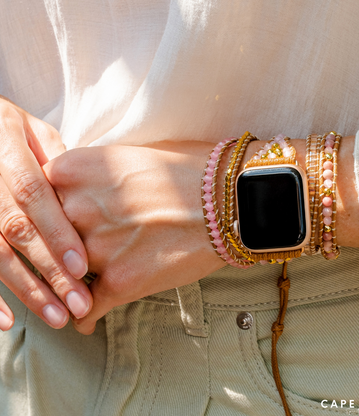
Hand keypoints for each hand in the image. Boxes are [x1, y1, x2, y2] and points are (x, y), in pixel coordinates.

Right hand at [0, 97, 91, 331]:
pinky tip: (5, 321)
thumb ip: (57, 160)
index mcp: (6, 147)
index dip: (55, 231)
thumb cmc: (6, 127)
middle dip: (47, 270)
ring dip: (24, 289)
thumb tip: (85, 197)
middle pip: (15, 229)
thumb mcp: (32, 130)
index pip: (33, 195)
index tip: (81, 267)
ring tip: (55, 316)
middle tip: (77, 304)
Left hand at [43, 142, 224, 333]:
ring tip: (76, 289)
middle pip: (50, 234)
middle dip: (62, 244)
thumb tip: (83, 189)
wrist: (232, 199)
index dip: (53, 209)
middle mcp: (78, 208)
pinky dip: (85, 315)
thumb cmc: (191, 170)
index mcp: (75, 170)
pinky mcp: (120, 281)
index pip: (39, 194)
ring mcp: (97, 247)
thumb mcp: (133, 155)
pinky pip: (87, 308)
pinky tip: (86, 318)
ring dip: (72, 282)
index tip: (59, 220)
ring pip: (66, 273)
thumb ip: (96, 173)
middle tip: (76, 250)